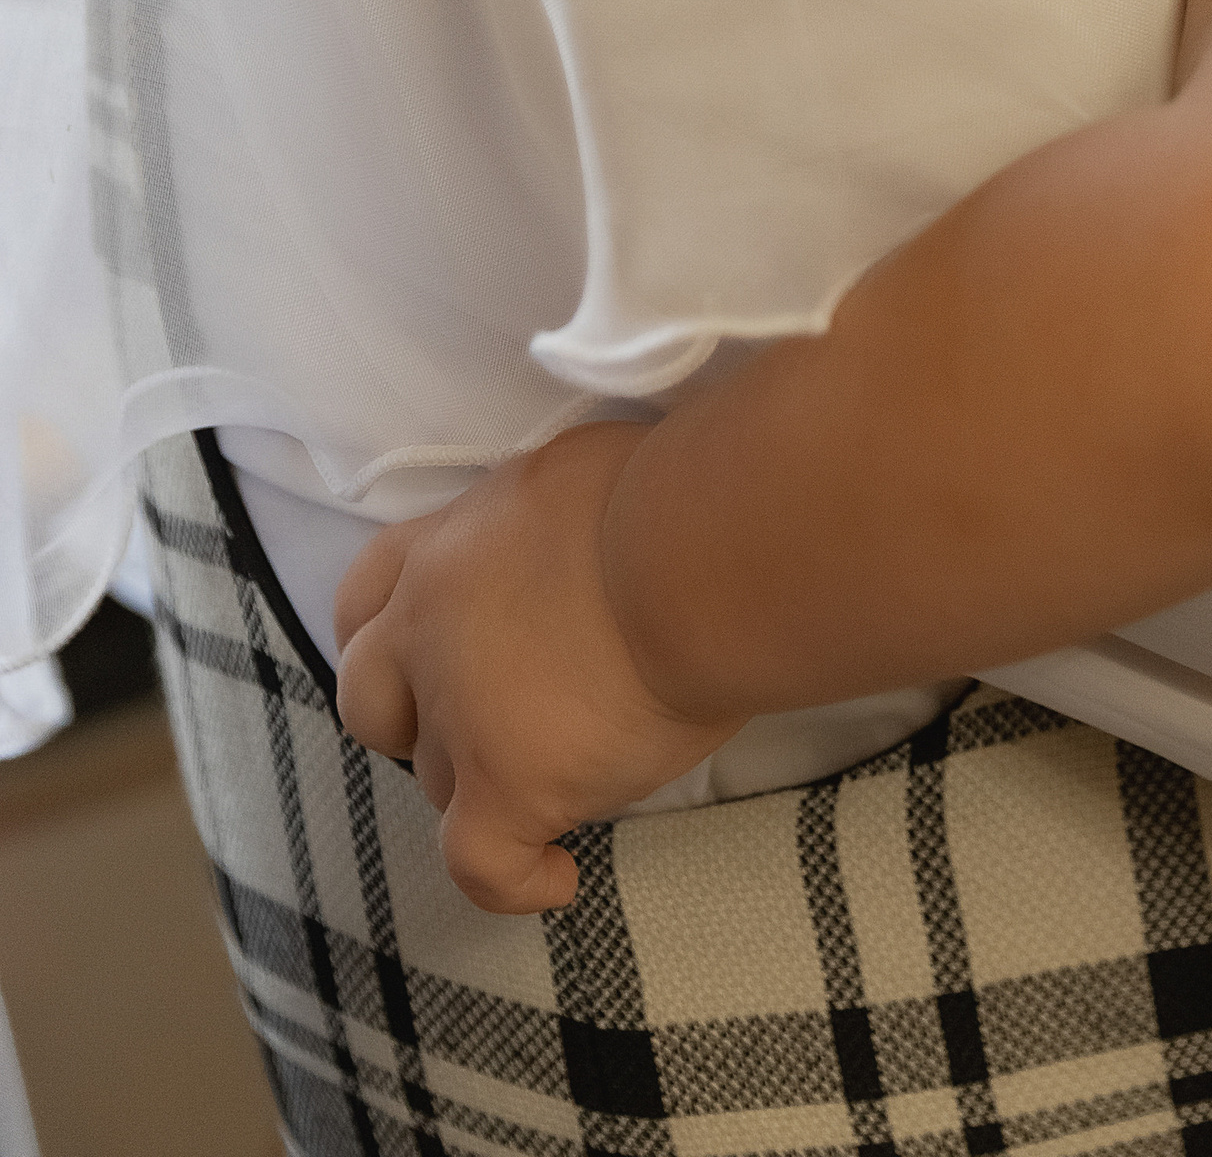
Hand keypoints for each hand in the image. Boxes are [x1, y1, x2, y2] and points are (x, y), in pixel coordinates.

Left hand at [333, 420, 740, 912]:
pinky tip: (557, 877)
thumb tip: (567, 547)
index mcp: (452, 546)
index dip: (387, 638)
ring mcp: (462, 715)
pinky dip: (515, 880)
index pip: (367, 597)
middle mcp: (431, 629)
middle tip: (485, 724)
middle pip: (373, 702)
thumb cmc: (673, 492)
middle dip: (411, 723)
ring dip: (487, 785)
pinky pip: (481, 865)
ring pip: (439, 783)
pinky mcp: (508, 786)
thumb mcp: (577, 475)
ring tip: (571, 776)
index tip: (425, 658)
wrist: (701, 552)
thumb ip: (539, 526)